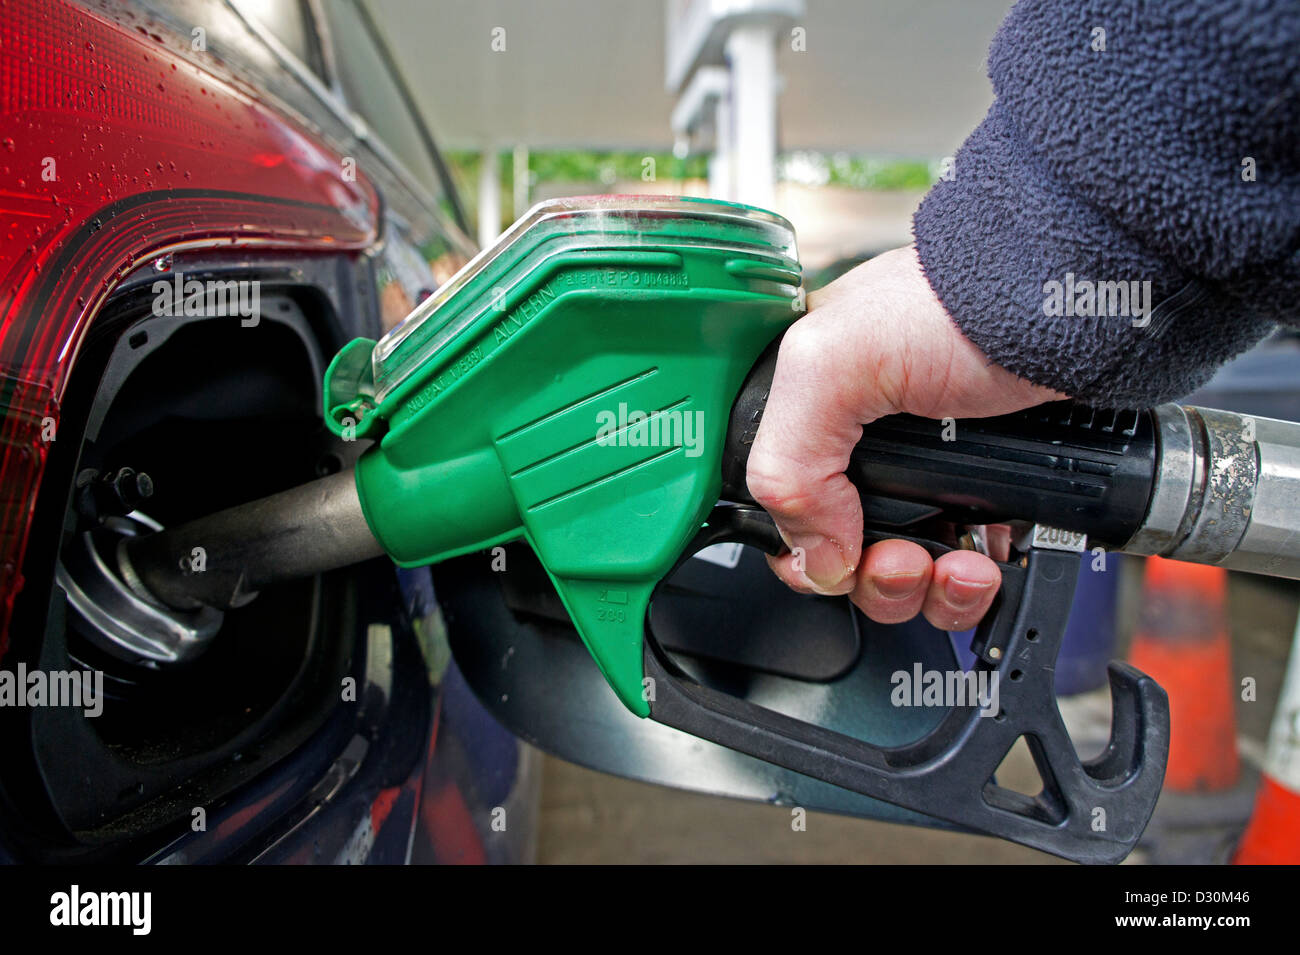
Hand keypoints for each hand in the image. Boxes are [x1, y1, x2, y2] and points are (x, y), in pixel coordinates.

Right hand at [746, 245, 1064, 629]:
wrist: (1076, 308)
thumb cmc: (958, 306)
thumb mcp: (836, 360)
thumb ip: (787, 459)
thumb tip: (812, 555)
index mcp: (814, 411)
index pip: (780, 508)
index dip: (802, 551)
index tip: (840, 556)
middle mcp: (866, 447)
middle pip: (841, 553)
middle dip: (875, 577)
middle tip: (905, 560)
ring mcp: (930, 475)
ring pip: (904, 574)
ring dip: (926, 591)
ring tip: (958, 565)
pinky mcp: (987, 496)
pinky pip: (961, 571)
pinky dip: (971, 585)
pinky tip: (987, 561)